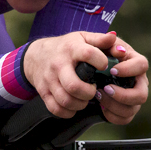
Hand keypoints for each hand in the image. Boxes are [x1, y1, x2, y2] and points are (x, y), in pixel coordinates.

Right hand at [23, 31, 147, 120]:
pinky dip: (68, 112)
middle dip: (89, 93)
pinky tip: (74, 106)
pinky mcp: (43, 93)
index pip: (87, 54)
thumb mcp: (82, 38)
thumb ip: (100, 39)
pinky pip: (56, 109)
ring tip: (85, 98)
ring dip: (80, 104)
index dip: (100, 62)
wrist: (36, 55)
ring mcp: (49, 80)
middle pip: (74, 86)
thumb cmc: (66, 48)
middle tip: (93, 90)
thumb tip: (114, 37)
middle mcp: (58, 65)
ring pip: (66, 100)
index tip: (104, 66)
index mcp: (71, 49)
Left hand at [96, 35, 147, 125]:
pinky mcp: (126, 110)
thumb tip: (116, 45)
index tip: (112, 70)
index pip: (142, 65)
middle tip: (105, 89)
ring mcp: (133, 97)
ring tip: (98, 97)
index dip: (129, 69)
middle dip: (123, 95)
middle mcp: (138, 82)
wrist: (83, 70)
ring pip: (132, 109)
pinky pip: (124, 119)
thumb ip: (104, 41)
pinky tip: (101, 108)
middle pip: (142, 95)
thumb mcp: (95, 44)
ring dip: (114, 105)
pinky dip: (112, 115)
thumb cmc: (93, 55)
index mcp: (135, 63)